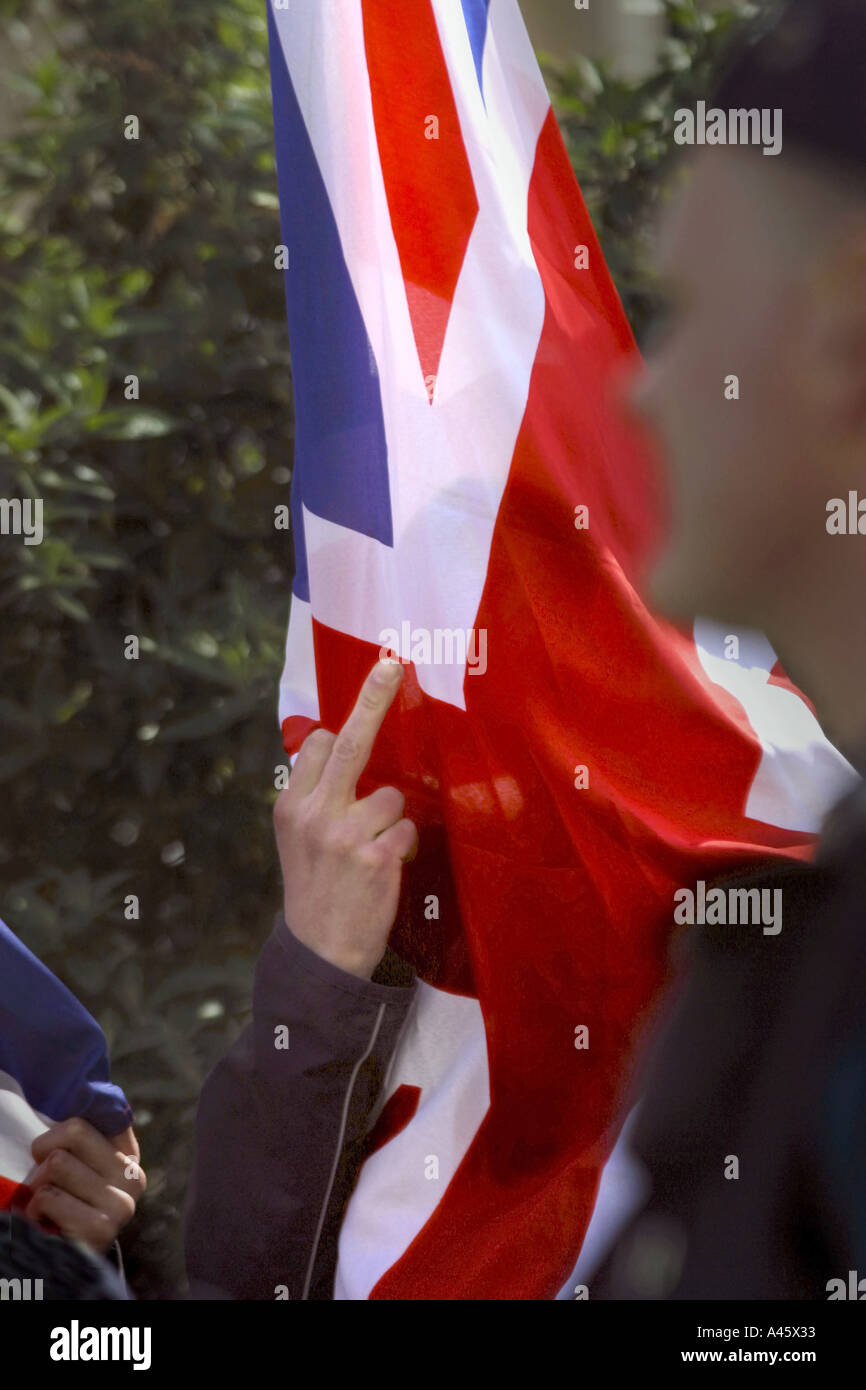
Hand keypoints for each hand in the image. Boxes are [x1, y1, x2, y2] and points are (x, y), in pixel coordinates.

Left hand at [26, 1119, 145, 1252]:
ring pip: (57, 1164)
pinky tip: (46, 1222)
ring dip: (38, 1187)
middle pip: (70, 1136)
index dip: (53, 1137)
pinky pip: (49, 1197)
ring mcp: (122, 1205)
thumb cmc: (64, 1200)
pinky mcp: (102, 1230)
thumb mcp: (76, 1161)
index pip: (81, 1121)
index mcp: (129, 1154)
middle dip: (44, 1160)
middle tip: (47, 1185)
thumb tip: (79, 1088)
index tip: (49, 1156)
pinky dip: (35, 1209)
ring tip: (47, 1204)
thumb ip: (81, 1131)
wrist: (66, 1258)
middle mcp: (134, 1177)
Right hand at [275, 657, 417, 978]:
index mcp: (290, 804)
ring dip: (392, 817)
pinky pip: (407, 826)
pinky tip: (385, 866)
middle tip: (391, 666)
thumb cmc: (315, 886)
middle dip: (372, 699)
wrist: (319, 951)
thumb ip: (313, 795)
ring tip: (372, 849)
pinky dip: (404, 843)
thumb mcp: (296, 838)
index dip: (341, 733)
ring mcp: (344, 834)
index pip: (318, 745)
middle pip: (349, 743)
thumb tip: (332, 742)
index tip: (364, 696)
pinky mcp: (376, 856)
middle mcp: (313, 813)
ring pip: (391, 794)